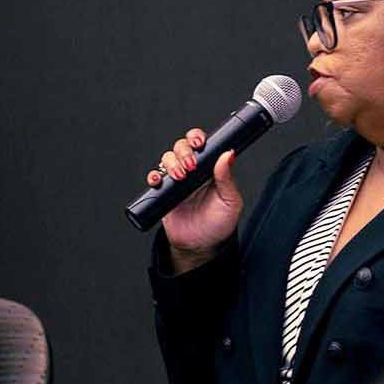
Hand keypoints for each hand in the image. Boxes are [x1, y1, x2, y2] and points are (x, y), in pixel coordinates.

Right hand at [146, 128, 242, 272]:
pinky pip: (155, 178)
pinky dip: (154, 176)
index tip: (199, 142)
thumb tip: (228, 154)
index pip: (201, 144)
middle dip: (183, 151)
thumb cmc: (219, 224)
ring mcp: (176, 181)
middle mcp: (192, 171)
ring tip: (179, 177)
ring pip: (167, 159)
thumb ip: (227, 178)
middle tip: (190, 166)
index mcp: (209, 169)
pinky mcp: (163, 193)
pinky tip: (158, 181)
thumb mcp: (230, 201)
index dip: (197, 137)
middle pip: (181, 147)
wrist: (200, 246)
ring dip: (171, 163)